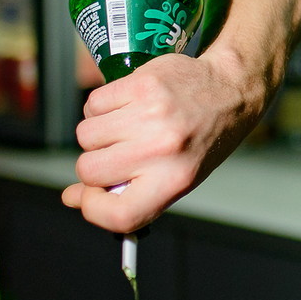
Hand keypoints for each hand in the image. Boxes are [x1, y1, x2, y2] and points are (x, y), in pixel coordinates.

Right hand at [62, 49, 265, 232]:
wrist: (229, 90)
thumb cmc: (201, 138)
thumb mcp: (176, 175)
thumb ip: (128, 193)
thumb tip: (72, 197)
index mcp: (174, 180)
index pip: (119, 214)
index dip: (94, 210)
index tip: (91, 197)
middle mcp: (162, 149)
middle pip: (89, 170)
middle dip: (95, 163)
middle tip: (120, 153)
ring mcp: (151, 115)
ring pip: (85, 135)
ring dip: (98, 133)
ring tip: (128, 127)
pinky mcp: (142, 84)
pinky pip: (93, 103)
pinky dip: (103, 106)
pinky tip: (128, 105)